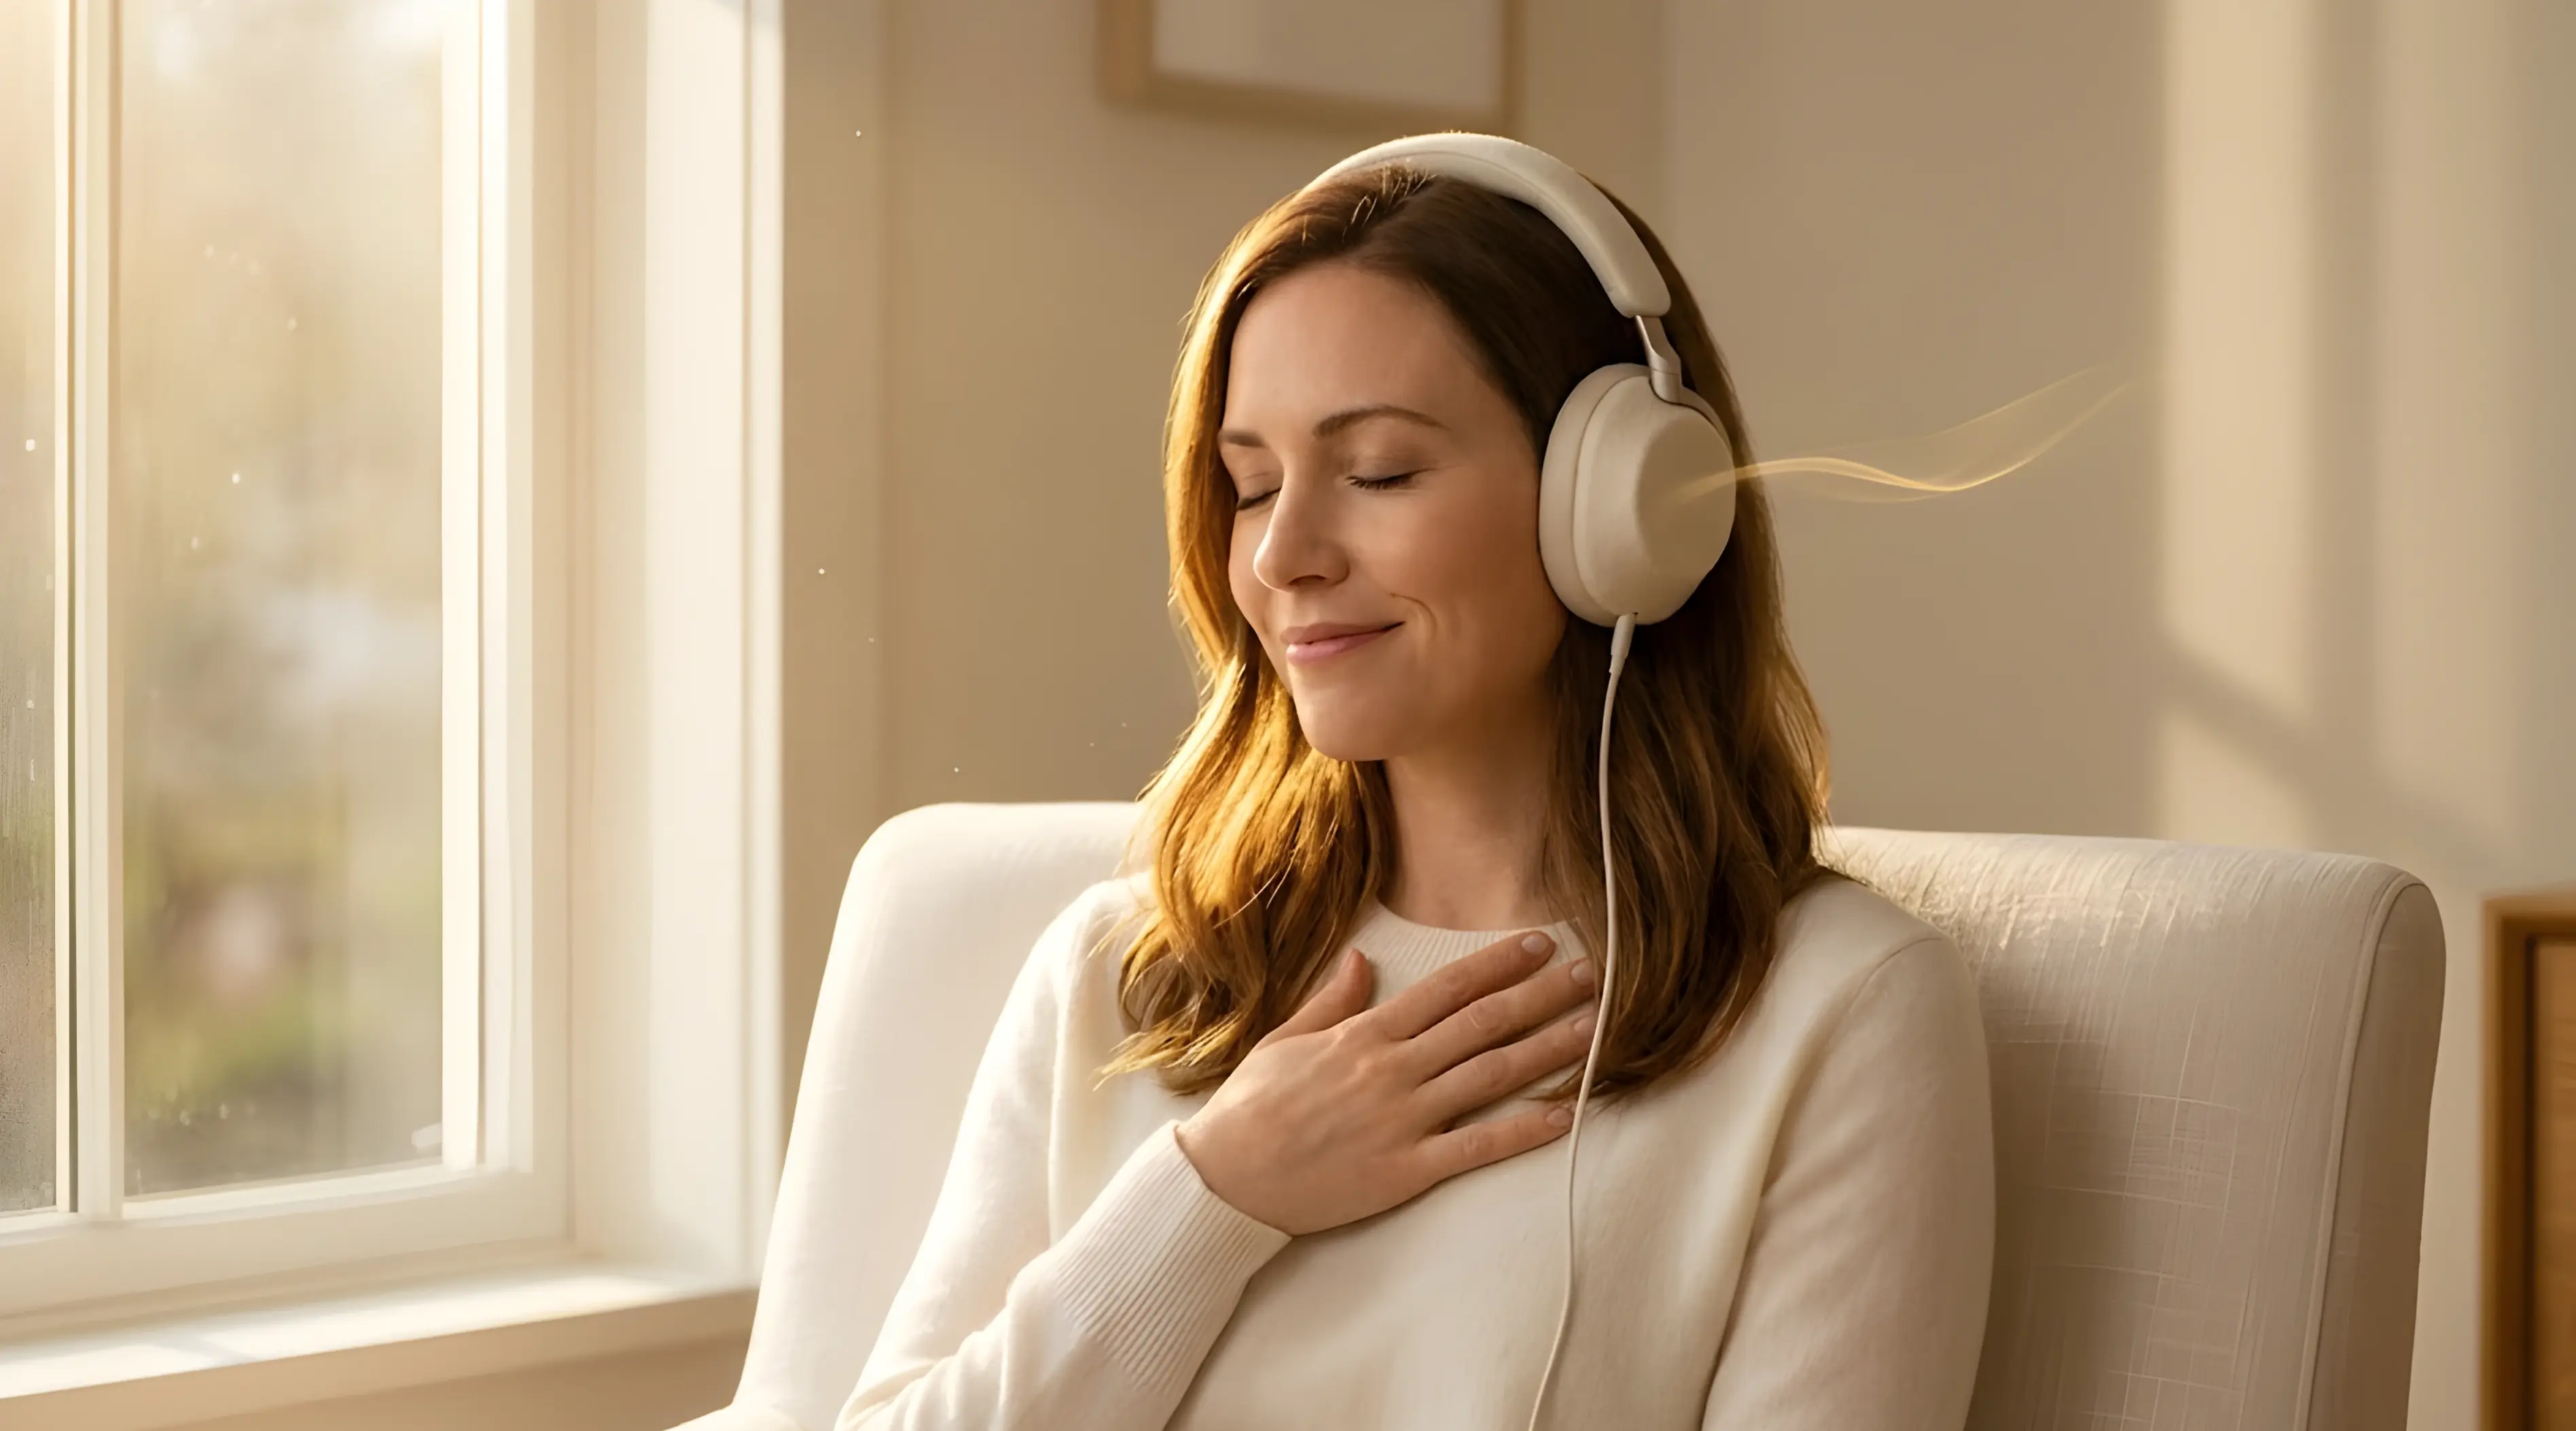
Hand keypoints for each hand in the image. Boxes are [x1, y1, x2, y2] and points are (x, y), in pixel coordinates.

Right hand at [1172, 929, 1599, 1235]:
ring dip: (1547, 1050)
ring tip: (1594, 1030)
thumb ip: (1332, 1000)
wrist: (1226, 1178)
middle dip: (1540, 996)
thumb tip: (1362, 958)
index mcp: (1365, 1034)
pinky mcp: (1406, 1170)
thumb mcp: (1284, 1039)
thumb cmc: (1249, 1109)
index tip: (1537, 943)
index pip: (1446, 989)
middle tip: (1590, 975)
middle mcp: (1392, 1069)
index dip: (1497, 963)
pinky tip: (1564, 1116)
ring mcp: (1403, 1119)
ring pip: (1490, 1076)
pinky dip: (1523, 1131)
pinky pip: (1476, 1148)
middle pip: (1481, 1024)